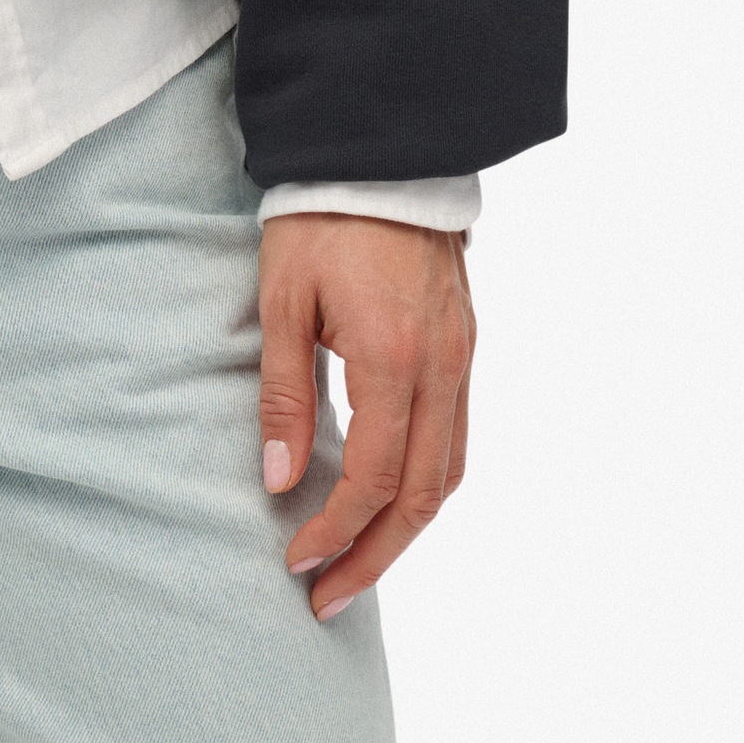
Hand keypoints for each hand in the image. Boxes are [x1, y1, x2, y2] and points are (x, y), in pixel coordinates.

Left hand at [257, 214, 475, 619]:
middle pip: (424, 497)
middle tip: (327, 596)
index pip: (374, 478)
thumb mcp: (282, 300)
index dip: (335, 531)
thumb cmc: (320, 217)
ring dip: (407, 529)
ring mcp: (463, 356)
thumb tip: (276, 480)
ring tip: (358, 563)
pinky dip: (428, 483)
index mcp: (393, 357)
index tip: (296, 559)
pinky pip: (458, 435)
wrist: (380, 146)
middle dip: (375, 555)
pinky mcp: (467, 343)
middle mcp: (442, 366)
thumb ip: (283, 393)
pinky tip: (392, 499)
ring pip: (451, 473)